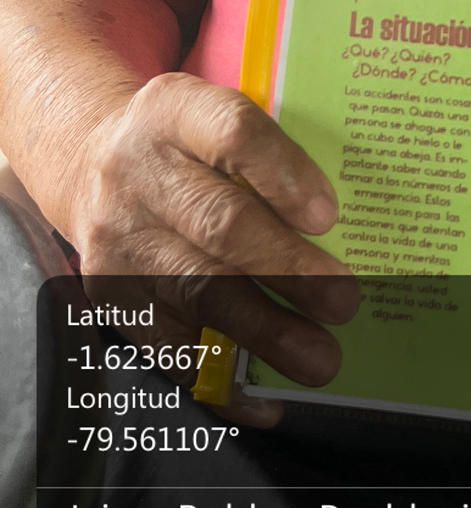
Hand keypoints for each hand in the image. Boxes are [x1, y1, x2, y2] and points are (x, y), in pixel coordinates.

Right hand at [69, 74, 359, 421]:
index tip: (328, 217)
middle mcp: (137, 170)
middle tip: (344, 301)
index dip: (282, 174)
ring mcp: (119, 236)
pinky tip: (263, 396)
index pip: (232, 132)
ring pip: (196, 288)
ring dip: (264, 329)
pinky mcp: (109, 293)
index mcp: (176, 110)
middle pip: (219, 221)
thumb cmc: (185, 145)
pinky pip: (165, 344)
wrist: (88, 159)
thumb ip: (270, 155)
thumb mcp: (213, 118)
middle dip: (288, 268)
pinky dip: (219, 376)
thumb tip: (346, 229)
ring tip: (319, 357)